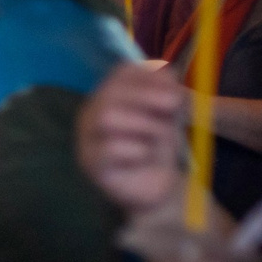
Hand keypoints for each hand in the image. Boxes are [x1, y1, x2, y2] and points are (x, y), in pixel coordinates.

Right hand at [77, 61, 185, 216]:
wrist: (157, 188)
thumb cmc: (158, 148)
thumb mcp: (168, 116)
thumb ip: (168, 93)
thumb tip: (168, 73)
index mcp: (109, 98)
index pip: (120, 74)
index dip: (148, 75)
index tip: (174, 84)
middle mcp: (92, 114)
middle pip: (110, 93)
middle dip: (146, 96)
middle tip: (173, 105)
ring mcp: (87, 139)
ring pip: (106, 117)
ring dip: (143, 123)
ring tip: (160, 136)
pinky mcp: (91, 164)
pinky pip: (110, 149)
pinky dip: (135, 150)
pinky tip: (145, 156)